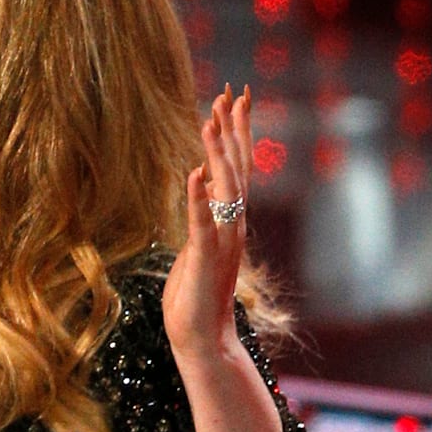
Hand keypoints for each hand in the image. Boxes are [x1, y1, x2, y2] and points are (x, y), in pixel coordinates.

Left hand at [162, 84, 252, 358]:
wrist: (202, 337)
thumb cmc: (195, 293)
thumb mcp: (198, 242)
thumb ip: (203, 211)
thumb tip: (201, 178)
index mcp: (230, 220)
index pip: (237, 167)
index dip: (236, 132)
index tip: (234, 99)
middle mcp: (233, 225)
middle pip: (237, 168)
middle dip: (233, 130)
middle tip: (231, 93)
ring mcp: (221, 241)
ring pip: (224, 189)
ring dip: (216, 154)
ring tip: (207, 122)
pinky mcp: (205, 258)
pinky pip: (201, 224)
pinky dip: (197, 199)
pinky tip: (193, 175)